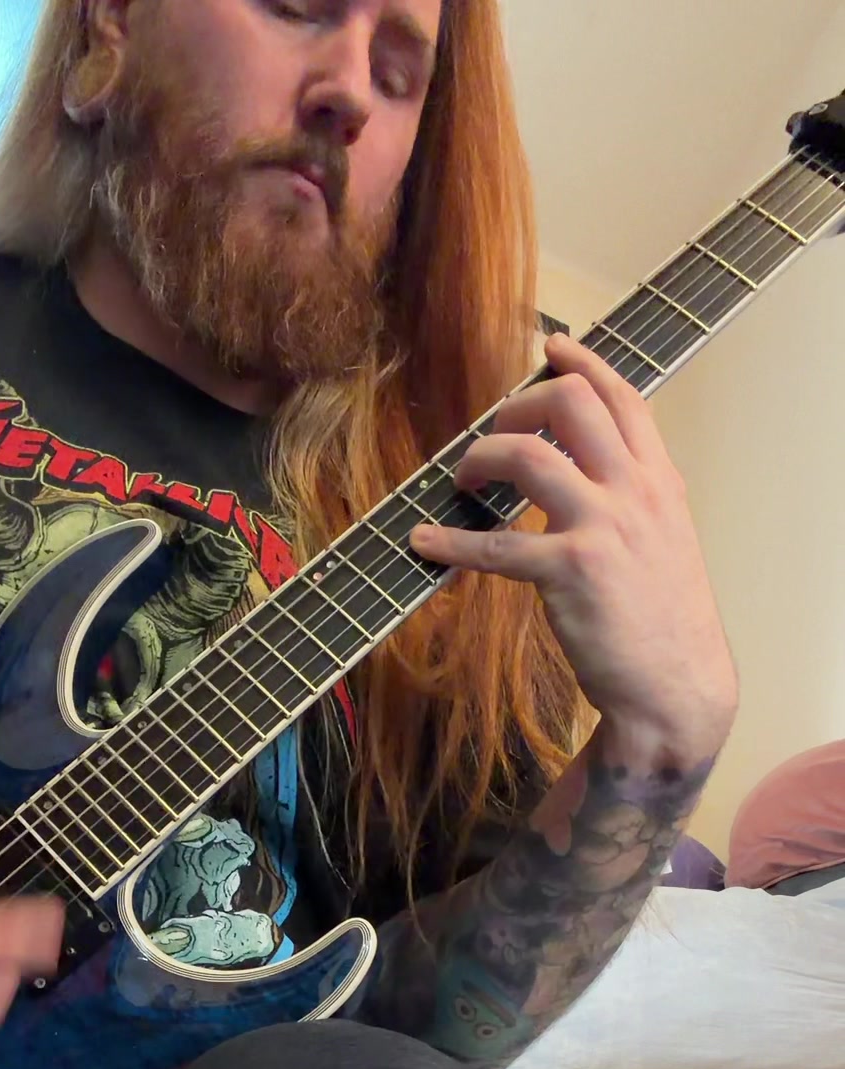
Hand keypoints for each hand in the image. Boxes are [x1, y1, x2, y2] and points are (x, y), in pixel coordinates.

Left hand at [410, 333, 738, 765]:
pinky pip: (495, 546)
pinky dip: (450, 543)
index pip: (624, 398)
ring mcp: (603, 529)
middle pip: (571, 406)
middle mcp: (634, 493)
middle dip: (519, 406)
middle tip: (493, 433)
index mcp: (659, 483)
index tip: (552, 347)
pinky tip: (423, 544)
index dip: (583, 363)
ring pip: (529, 456)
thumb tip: (589, 476)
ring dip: (482, 458)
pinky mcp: (570, 572)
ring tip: (462, 481)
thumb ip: (635, 501)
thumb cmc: (665, 624)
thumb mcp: (667, 543)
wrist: (677, 688)